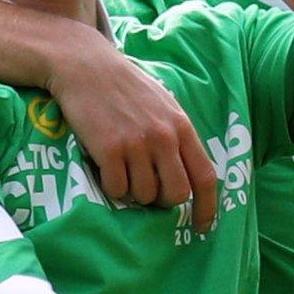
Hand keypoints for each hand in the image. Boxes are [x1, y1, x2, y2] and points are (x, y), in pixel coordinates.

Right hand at [46, 27, 217, 232]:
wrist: (86, 66)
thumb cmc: (125, 86)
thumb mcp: (163, 104)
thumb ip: (176, 135)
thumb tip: (187, 174)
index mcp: (182, 126)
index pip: (205, 176)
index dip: (207, 208)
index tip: (201, 227)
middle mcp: (163, 137)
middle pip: (176, 194)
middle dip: (163, 201)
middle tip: (148, 190)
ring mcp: (136, 144)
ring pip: (144, 195)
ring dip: (133, 192)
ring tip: (122, 169)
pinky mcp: (108, 149)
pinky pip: (117, 189)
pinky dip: (112, 186)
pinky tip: (105, 166)